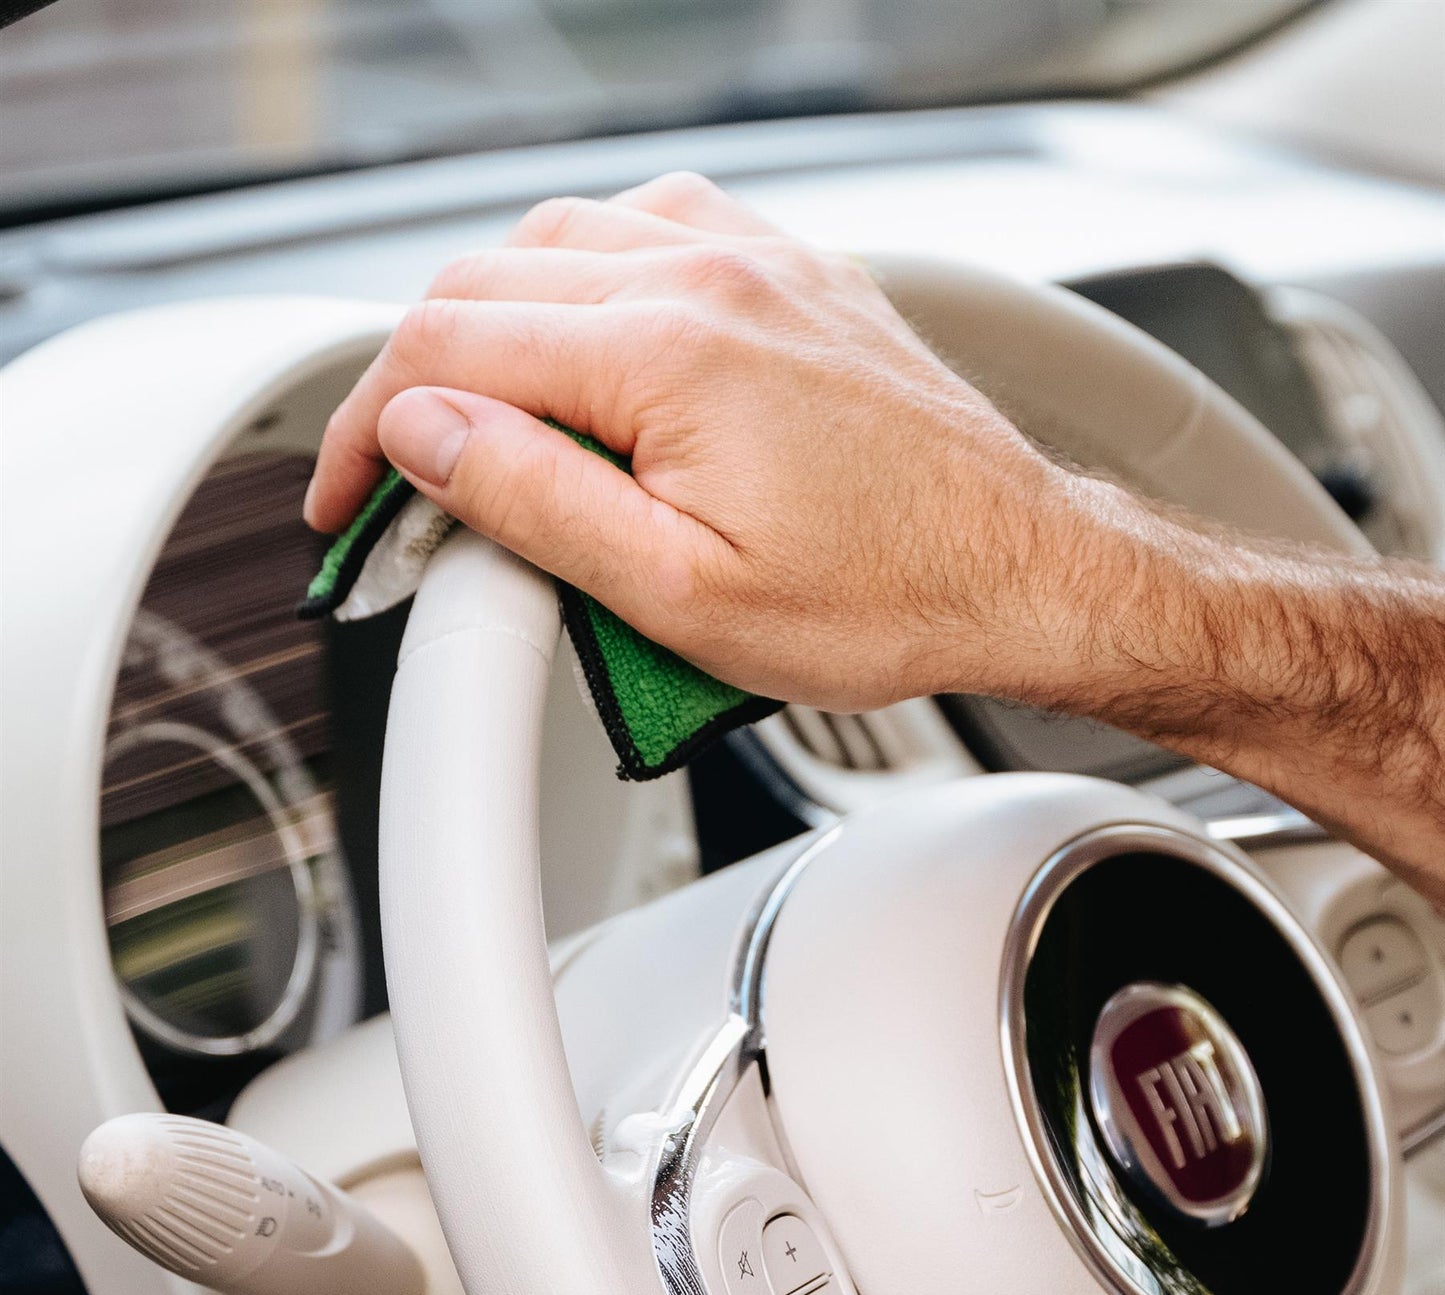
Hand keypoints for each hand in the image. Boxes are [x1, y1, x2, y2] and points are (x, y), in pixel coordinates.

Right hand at [305, 172, 1107, 711]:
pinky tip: (593, 345)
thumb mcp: (680, 593)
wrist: (1022, 571)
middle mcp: (709, 273)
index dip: (365, 427)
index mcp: (667, 349)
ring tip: (488, 420)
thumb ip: (534, 500)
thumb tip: (424, 432)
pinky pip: (653, 231)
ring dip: (496, 322)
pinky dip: (588, 281)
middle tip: (407, 475)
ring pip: (561, 241)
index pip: (443, 348)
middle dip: (417, 380)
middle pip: (486, 282)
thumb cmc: (885, 596)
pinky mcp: (795, 276)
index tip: (348, 497)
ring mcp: (759, 261)